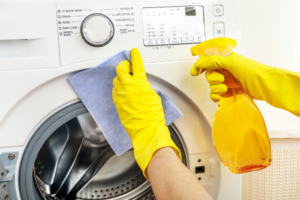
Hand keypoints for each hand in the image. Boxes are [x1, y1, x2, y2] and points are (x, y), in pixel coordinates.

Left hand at [112, 48, 180, 177]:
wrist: (146, 128)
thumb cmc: (153, 114)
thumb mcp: (153, 95)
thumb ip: (145, 87)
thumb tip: (141, 86)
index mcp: (139, 82)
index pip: (136, 65)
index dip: (135, 57)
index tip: (133, 52)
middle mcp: (127, 86)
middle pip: (120, 69)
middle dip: (124, 66)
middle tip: (127, 66)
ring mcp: (120, 95)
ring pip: (116, 81)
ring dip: (120, 78)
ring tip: (125, 80)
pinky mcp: (117, 103)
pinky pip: (115, 92)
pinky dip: (118, 89)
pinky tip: (123, 92)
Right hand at [190, 52, 299, 116]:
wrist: (265, 85)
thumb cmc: (252, 71)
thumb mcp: (231, 61)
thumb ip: (213, 61)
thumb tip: (199, 63)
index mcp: (226, 60)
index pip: (208, 61)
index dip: (200, 66)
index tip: (194, 72)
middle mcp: (226, 70)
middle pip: (208, 75)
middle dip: (212, 79)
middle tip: (221, 79)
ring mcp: (228, 81)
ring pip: (212, 86)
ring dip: (216, 89)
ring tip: (225, 88)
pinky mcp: (230, 92)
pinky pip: (217, 95)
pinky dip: (217, 96)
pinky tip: (221, 96)